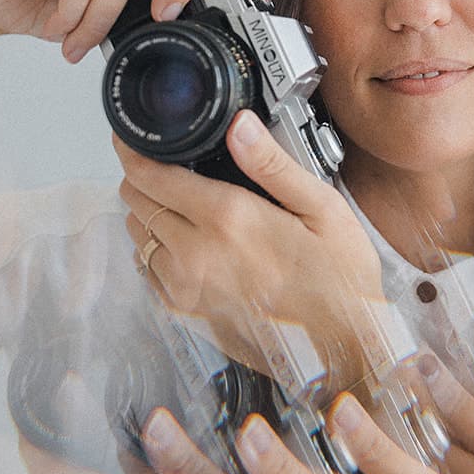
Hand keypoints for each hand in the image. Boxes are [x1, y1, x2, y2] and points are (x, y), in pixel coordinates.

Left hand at [117, 110, 383, 385]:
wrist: (341, 348)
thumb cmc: (339, 279)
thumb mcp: (322, 209)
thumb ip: (273, 165)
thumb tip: (239, 125)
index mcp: (228, 219)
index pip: (151, 176)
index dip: (134, 151)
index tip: (132, 139)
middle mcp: (197, 254)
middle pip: (137, 202)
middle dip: (144, 178)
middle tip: (165, 167)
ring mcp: (187, 288)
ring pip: (138, 236)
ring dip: (149, 214)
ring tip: (180, 204)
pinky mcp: (188, 313)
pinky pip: (149, 272)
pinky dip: (156, 251)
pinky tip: (186, 244)